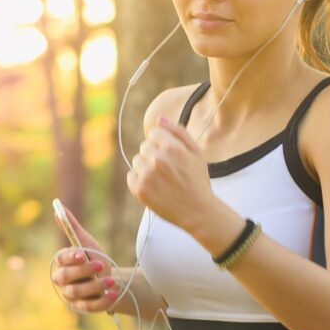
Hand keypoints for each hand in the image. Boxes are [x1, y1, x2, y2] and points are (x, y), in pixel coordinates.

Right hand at [51, 205, 119, 312]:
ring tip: (111, 281)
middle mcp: (63, 281)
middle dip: (83, 271)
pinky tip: (113, 294)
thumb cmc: (95, 259)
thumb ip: (72, 228)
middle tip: (101, 265)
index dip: (71, 258)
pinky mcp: (83, 308)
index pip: (61, 260)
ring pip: (78, 292)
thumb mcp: (87, 243)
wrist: (110, 280)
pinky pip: (89, 307)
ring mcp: (71, 296)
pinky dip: (102, 301)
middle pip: (66, 277)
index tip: (82, 254)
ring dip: (95, 286)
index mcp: (62, 264)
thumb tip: (58, 206)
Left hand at [126, 116, 216, 232]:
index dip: (163, 144)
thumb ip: (179, 132)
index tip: (172, 156)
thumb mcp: (197, 153)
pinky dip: (140, 181)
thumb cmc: (198, 181)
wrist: (198, 211)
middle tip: (169, 170)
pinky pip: (131, 176)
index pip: (154, 133)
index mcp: (172, 148)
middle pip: (145, 146)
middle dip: (154, 155)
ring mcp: (147, 175)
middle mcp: (157, 160)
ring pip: (137, 160)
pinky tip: (155, 187)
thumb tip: (160, 118)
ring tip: (162, 180)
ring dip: (146, 167)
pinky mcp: (139, 190)